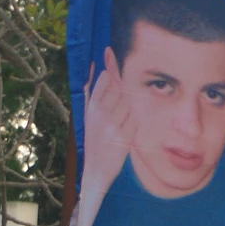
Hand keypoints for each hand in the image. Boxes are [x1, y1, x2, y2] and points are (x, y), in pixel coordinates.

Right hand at [82, 54, 137, 191]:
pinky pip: (136, 121)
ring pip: (130, 105)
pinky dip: (133, 126)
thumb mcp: (88, 118)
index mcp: (90, 108)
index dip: (111, 68)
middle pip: (120, 91)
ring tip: (119, 126)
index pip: (104, 80)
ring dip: (128, 113)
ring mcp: (112, 125)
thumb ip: (92, 95)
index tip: (110, 55)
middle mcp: (100, 114)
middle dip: (123, 96)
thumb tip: (95, 68)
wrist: (95, 171)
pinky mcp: (124, 137)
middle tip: (118, 111)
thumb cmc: (94, 142)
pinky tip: (124, 135)